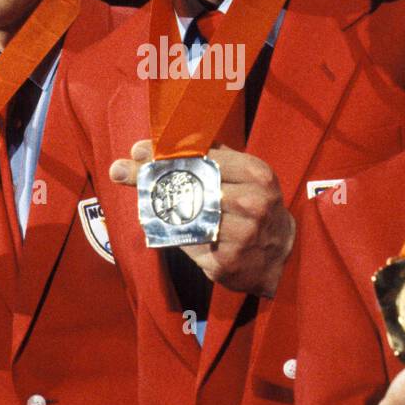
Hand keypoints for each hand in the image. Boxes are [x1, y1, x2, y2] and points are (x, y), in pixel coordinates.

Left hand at [110, 140, 294, 296]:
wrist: (283, 255)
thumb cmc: (258, 207)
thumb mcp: (248, 176)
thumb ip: (214, 158)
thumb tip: (165, 143)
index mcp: (257, 175)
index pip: (204, 157)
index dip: (167, 152)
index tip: (138, 150)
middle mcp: (251, 203)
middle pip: (190, 185)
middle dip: (150, 177)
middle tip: (121, 170)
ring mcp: (240, 235)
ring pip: (184, 216)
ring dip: (157, 206)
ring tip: (139, 197)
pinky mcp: (225, 262)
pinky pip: (186, 242)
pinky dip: (172, 234)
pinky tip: (163, 227)